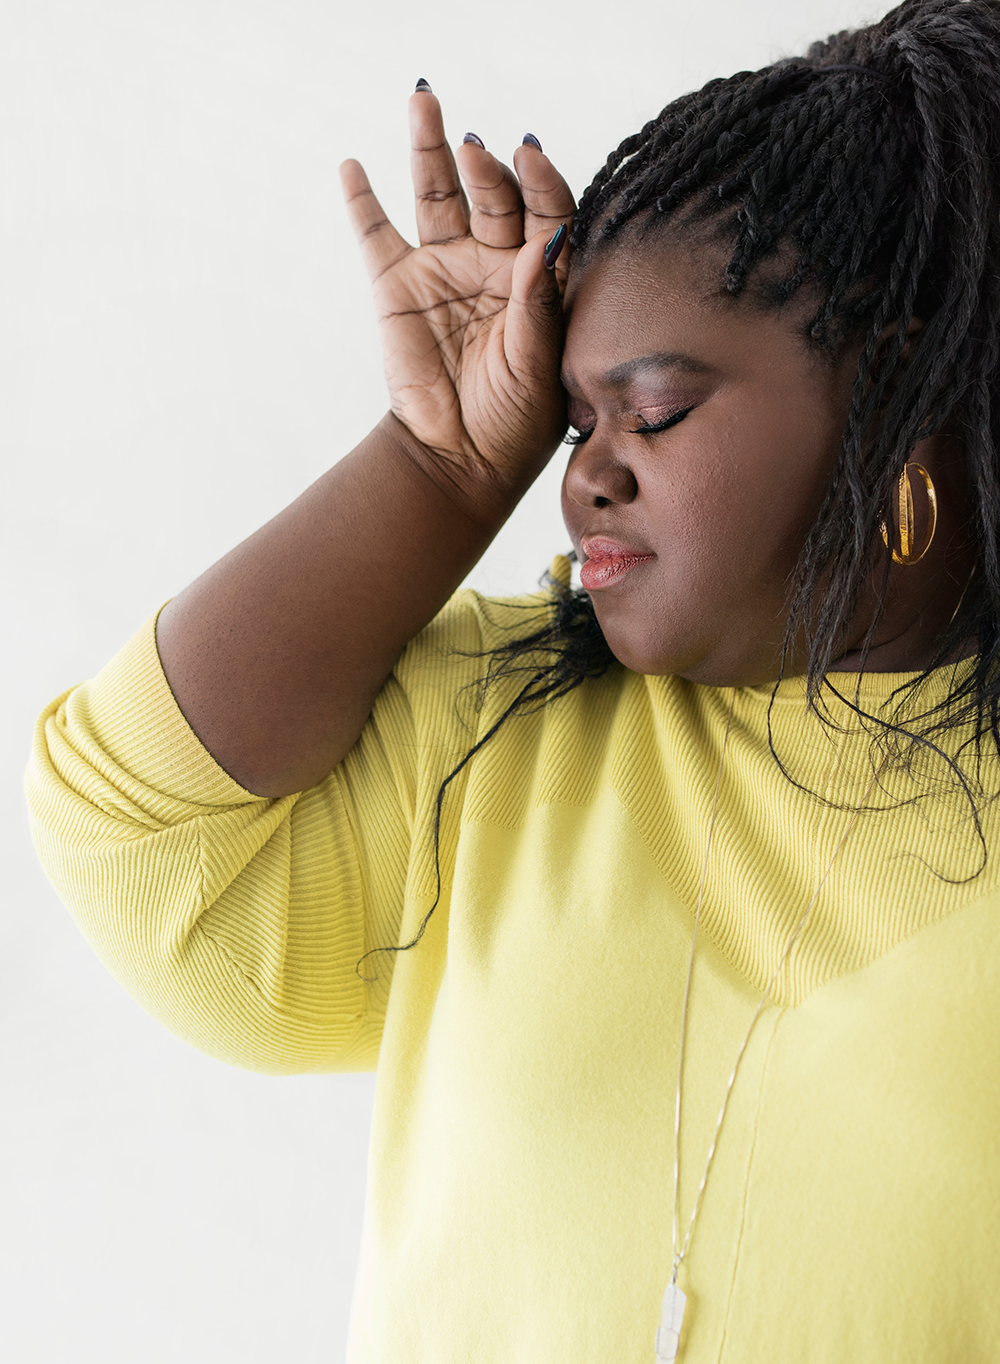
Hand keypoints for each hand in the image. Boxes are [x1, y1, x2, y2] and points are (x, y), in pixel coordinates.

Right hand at [339, 87, 575, 514]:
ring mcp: (443, 269)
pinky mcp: (396, 286)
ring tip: (424, 101)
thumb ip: (540, 303)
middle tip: (475, 151)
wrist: (458, 461)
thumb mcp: (539, 365)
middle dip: (485, 167)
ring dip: (429, 149)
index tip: (528, 156)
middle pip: (492, 194)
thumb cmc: (516, 422)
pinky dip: (362, 200)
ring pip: (436, 195)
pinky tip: (353, 166)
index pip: (546, 211)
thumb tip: (550, 240)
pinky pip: (376, 233)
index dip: (539, 181)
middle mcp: (494, 262)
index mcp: (541, 277)